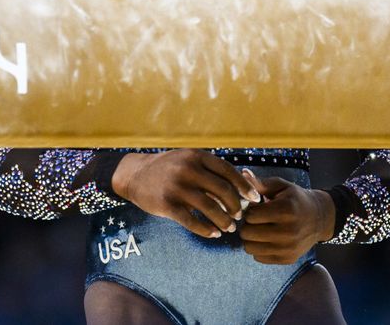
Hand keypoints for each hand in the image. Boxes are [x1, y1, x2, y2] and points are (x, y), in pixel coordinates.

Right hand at [111, 149, 262, 239]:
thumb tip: (243, 187)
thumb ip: (211, 169)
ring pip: (210, 208)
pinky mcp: (167, 204)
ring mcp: (176, 187)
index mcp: (196, 156)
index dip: (245, 187)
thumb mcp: (188, 159)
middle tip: (239, 216)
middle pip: (223, 191)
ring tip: (229, 228)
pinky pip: (192, 222)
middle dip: (236, 207)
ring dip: (224, 221)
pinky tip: (213, 234)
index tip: (254, 199)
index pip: (228, 172)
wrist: (134, 175)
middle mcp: (187, 169)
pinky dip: (206, 230)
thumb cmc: (168, 168)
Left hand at [238, 168, 335, 264]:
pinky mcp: (287, 259)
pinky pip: (258, 257)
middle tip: (256, 220)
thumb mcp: (281, 186)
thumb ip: (260, 183)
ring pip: (250, 247)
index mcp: (286, 210)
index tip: (256, 207)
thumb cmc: (295, 199)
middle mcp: (288, 232)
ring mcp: (288, 248)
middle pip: (247, 233)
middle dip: (248, 225)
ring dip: (250, 238)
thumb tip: (242, 173)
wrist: (320, 218)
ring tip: (259, 229)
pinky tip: (266, 239)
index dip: (249, 210)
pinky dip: (258, 248)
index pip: (251, 216)